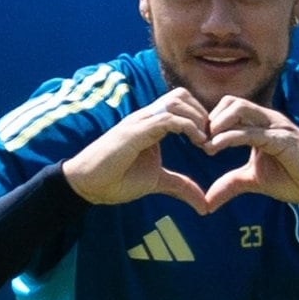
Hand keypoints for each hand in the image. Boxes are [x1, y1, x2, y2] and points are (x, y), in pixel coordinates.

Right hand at [62, 88, 213, 212]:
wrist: (87, 184)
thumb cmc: (116, 179)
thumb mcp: (157, 182)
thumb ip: (181, 186)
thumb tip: (204, 204)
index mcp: (151, 125)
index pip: (180, 104)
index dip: (199, 117)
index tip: (210, 141)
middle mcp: (146, 117)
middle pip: (181, 95)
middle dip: (201, 112)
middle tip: (211, 138)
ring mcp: (140, 121)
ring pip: (177, 102)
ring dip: (197, 118)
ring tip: (205, 141)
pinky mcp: (136, 131)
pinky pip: (168, 118)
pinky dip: (188, 126)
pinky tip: (197, 142)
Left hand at [200, 96, 298, 210]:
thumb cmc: (295, 177)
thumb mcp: (255, 181)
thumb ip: (231, 185)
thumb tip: (207, 200)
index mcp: (260, 124)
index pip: (229, 108)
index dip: (210, 121)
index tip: (196, 141)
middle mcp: (267, 119)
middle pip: (231, 101)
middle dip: (210, 118)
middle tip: (198, 141)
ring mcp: (275, 127)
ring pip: (239, 109)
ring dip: (217, 124)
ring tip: (205, 144)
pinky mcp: (282, 140)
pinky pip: (251, 132)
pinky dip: (230, 138)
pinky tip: (215, 148)